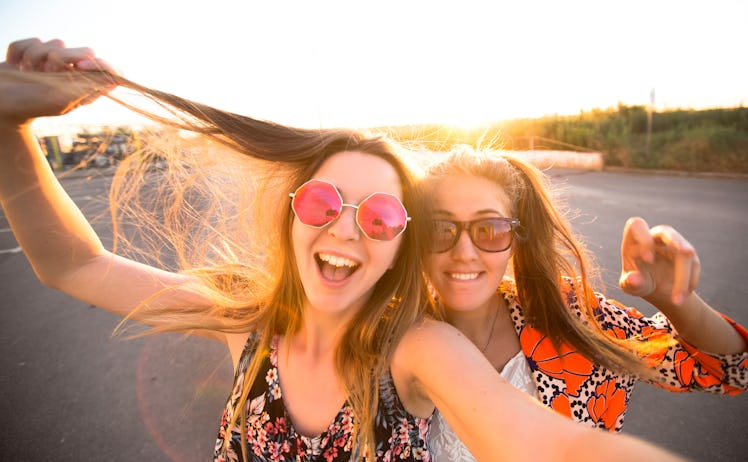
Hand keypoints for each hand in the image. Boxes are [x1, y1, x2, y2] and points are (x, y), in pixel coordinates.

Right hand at [0, 38, 116, 124]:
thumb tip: (115, 79)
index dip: (101, 64)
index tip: (82, 64)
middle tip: (46, 70)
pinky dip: (19, 52)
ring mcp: (51, 61)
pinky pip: (30, 41)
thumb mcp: (62, 99)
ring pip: (55, 43)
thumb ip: (87, 86)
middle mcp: (72, 73)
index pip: (108, 70)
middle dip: (64, 57)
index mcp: (84, 87)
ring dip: (37, 57)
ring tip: (28, 73)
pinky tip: (16, 66)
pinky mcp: (30, 53)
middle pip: (85, 51)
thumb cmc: (31, 105)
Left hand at [619, 217, 699, 306]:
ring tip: (677, 300)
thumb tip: (633, 279)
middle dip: (676, 241)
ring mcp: (673, 243)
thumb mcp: (630, 286)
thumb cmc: (637, 283)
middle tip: (687, 253)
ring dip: (683, 278)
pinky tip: (683, 295)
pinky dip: (690, 281)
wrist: (656, 289)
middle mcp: (655, 237)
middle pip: (666, 231)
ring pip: (684, 253)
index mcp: (635, 239)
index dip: (643, 239)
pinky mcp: (688, 254)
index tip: (648, 259)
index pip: (637, 226)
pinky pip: (694, 264)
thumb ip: (630, 282)